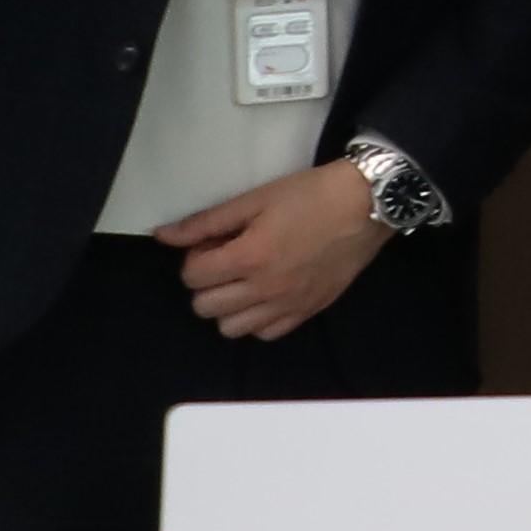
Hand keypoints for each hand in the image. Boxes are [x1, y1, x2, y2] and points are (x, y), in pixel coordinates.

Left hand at [154, 160, 392, 342]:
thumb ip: (206, 222)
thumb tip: (163, 236)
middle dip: (207, 284)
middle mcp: (265, 288)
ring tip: (245, 282)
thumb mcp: (255, 199)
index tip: (214, 244)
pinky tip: (267, 295)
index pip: (192, 277)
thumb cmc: (310, 195)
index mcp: (249, 257)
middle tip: (228, 261)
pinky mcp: (308, 311)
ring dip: (229, 306)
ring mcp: (288, 304)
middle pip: (204, 307)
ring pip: (230, 329)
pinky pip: (266, 334)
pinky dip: (258, 319)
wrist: (367, 205)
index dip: (195, 258)